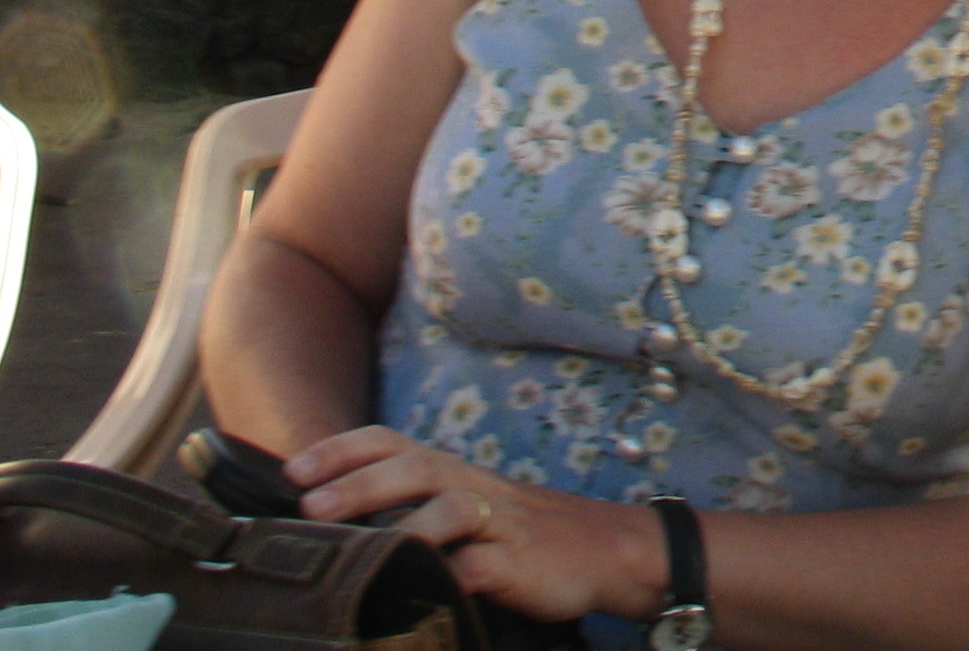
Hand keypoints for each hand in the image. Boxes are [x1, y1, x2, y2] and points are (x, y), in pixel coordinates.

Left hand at [287, 425, 663, 621]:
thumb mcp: (471, 509)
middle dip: (360, 482)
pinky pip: (477, 569)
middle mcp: (473, 488)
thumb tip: (337, 526)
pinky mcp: (515, 564)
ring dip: (403, 524)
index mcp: (455, 473)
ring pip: (449, 508)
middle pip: (416, 466)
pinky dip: (445, 577)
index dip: (343, 451)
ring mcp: (496, 525)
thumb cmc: (525, 533)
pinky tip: (414, 593)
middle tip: (310, 504)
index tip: (292, 470)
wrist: (608, 550)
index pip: (393, 443)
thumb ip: (418, 508)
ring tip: (362, 547)